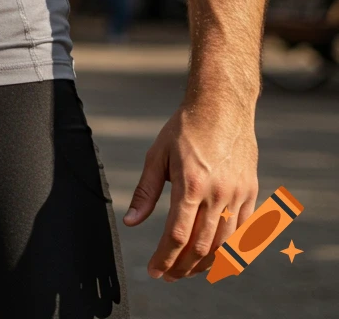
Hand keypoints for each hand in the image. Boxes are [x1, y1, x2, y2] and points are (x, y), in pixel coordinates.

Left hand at [122, 98, 257, 281]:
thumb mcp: (157, 155)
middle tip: (168, 275)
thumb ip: (145, 192)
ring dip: (204, 264)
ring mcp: (237, 195)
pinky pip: (242, 233)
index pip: (177, 236)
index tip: (154, 271)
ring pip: (223, 245)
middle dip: (182, 268)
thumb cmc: (185, 128)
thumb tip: (131, 222)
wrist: (222, 106)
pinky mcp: (250, 193)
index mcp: (191, 184)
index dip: (164, 259)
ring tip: (186, 270)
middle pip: (201, 247)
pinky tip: (213, 256)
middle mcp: (217, 193)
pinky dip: (228, 251)